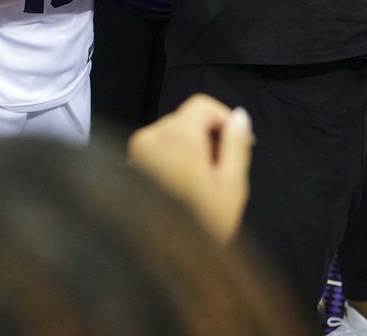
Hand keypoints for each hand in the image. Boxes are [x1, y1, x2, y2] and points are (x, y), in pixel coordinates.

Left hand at [127, 94, 254, 242]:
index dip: (223, 119)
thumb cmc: (202, 223)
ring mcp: (135, 154)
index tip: (238, 143)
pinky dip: (171, 162)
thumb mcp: (231, 185)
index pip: (201, 105)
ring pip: (169, 138)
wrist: (158, 261)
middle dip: (206, 139)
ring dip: (189, 152)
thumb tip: (239, 116)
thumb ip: (236, 144)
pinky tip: (181, 193)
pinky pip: (155, 153)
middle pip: (184, 121)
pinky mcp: (127, 169)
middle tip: (220, 174)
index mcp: (176, 135)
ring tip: (201, 188)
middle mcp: (150, 137)